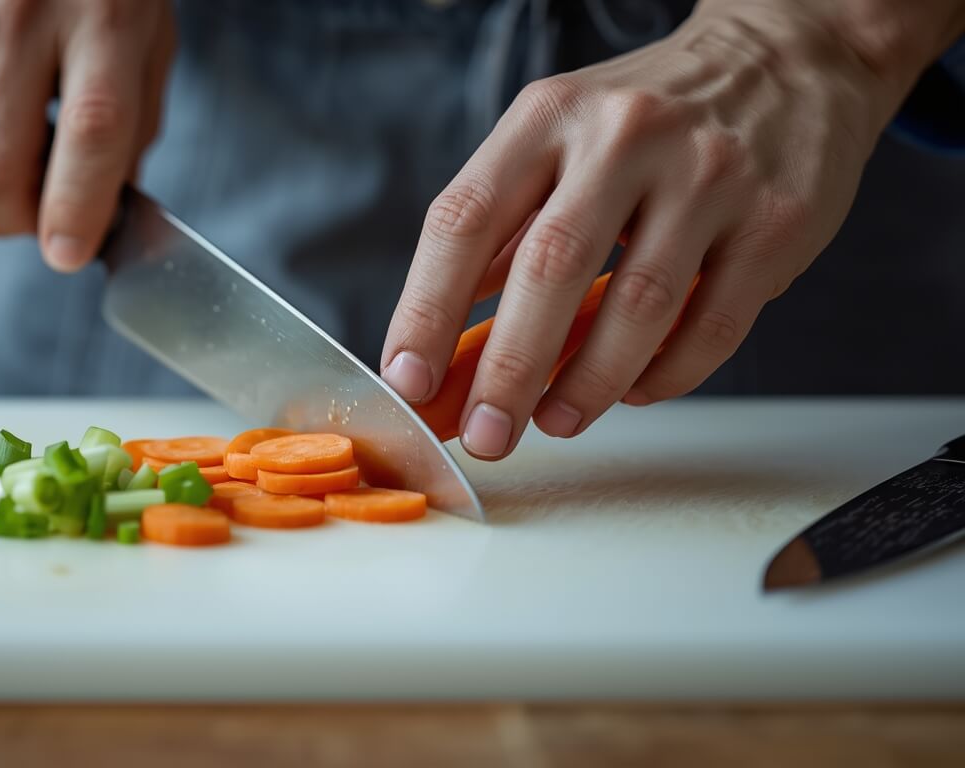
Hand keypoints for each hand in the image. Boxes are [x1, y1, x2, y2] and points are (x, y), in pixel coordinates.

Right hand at [0, 0, 173, 269]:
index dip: (77, 209)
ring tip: (11, 157)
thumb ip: (130, 129)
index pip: (90, 132)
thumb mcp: (143, 39)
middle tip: (43, 212)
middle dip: (18, 221)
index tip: (69, 253)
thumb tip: (97, 219)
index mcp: (99, 16)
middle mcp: (13, 15)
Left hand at [382, 0, 964, 459]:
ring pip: (638, 306)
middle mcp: (624, 137)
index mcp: (548, 118)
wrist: (782, 61)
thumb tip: (442, 346)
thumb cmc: (644, 122)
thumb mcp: (555, 144)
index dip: (426, 309)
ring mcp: (707, 175)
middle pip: (549, 269)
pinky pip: (713, 324)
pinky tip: (635, 390)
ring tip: (556, 422)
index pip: (464, 220)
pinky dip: (668, 374)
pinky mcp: (776, 220)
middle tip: (486, 435)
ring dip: (588, 385)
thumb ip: (502, 235)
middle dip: (508, 371)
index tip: (409, 379)